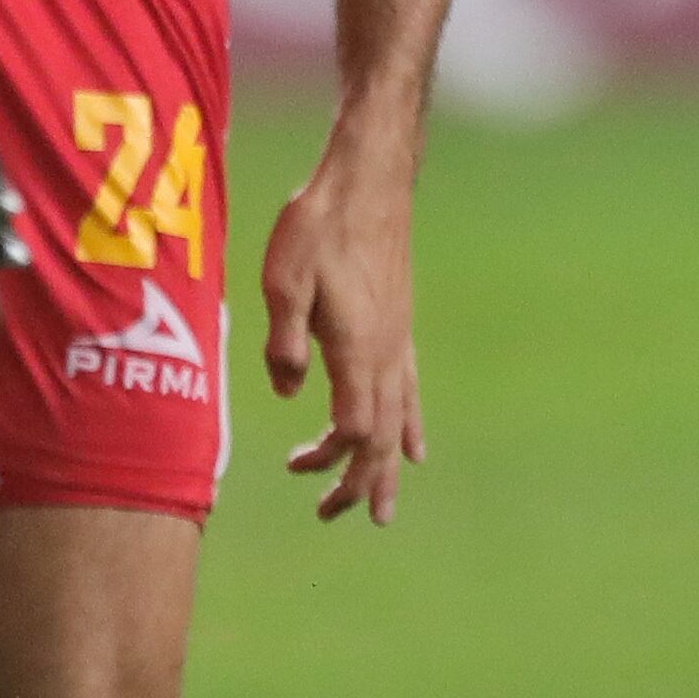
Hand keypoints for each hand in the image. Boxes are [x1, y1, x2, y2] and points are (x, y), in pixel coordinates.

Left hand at [262, 146, 424, 523]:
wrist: (367, 181)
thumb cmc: (319, 225)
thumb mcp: (284, 279)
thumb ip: (285, 342)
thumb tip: (286, 392)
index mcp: (358, 348)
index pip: (353, 427)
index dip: (332, 457)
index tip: (300, 467)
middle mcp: (387, 355)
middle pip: (379, 439)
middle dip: (358, 483)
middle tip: (331, 515)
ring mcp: (399, 343)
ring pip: (397, 423)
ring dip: (384, 469)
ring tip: (380, 512)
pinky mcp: (400, 327)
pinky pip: (410, 393)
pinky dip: (408, 428)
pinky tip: (414, 450)